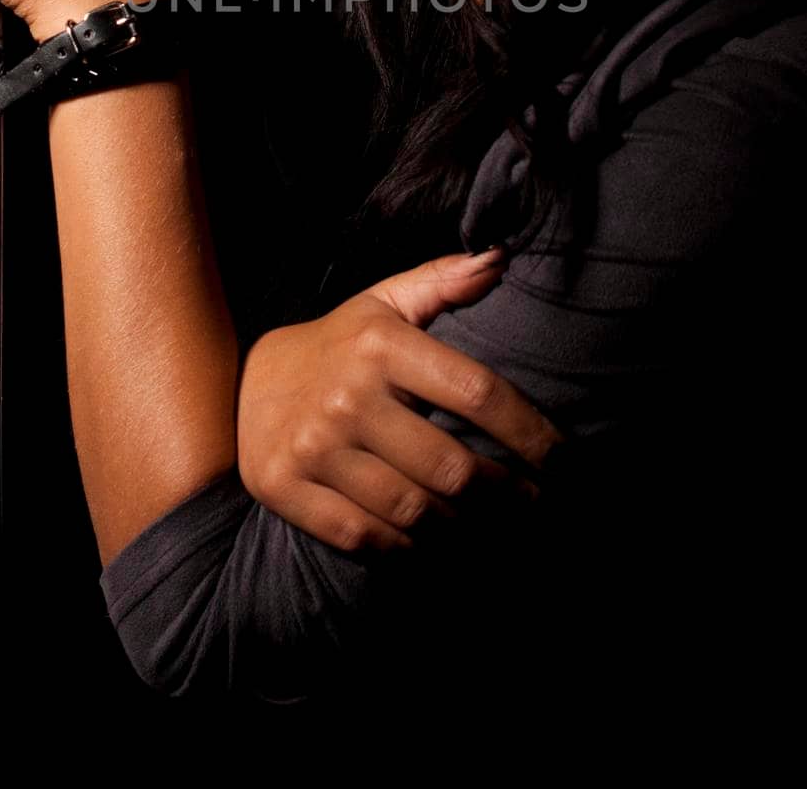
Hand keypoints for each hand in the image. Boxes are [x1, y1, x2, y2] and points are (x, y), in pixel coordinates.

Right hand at [236, 247, 565, 551]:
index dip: (530, 431)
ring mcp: (315, 448)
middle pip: (452, 467)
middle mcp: (348, 396)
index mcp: (381, 344)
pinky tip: (437, 545)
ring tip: (498, 532)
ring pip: (415, 511)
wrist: (242, 383)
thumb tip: (499, 258)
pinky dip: (410, 549)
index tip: (565, 459)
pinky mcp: (287, 489)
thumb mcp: (385, 302)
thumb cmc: (340, 345)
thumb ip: (443, 281)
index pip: (476, 392)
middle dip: (509, 496)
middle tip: (540, 508)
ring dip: (467, 530)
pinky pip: (367, 537)